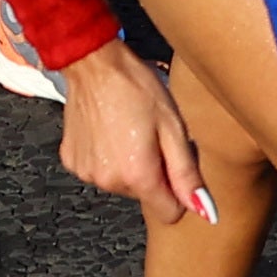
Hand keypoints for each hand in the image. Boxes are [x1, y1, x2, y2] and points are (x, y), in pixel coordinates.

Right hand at [56, 39, 216, 230]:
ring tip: (130, 130)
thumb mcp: (173, 127)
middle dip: (154, 173)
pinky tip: (109, 131)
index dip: (178, 190)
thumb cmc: (136, 87)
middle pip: (145, 196)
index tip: (175, 162)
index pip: (169, 212)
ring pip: (122, 184)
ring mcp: (87, 173)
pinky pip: (100, 171)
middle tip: (153, 137)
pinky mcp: (72, 162)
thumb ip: (187, 173)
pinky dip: (108, 157)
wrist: (94, 64)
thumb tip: (204, 210)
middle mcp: (109, 182)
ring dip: (130, 165)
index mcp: (138, 175)